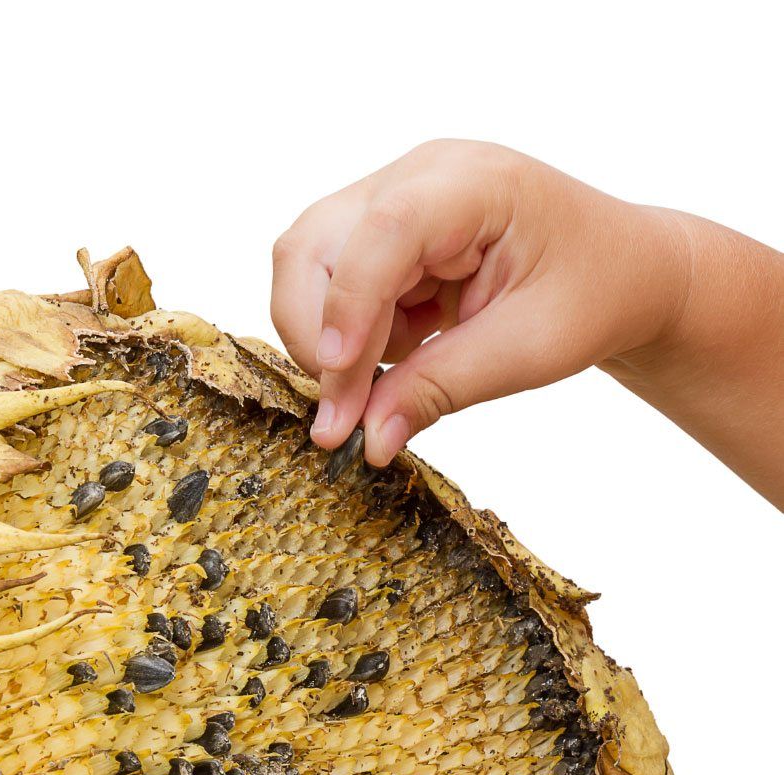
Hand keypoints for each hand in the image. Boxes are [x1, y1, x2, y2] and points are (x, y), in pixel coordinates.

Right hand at [270, 139, 686, 464]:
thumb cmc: (593, 295)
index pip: (381, 233)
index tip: (335, 382)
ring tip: (384, 385)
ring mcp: (392, 200)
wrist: (621, 270)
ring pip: (308, 268)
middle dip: (315, 335)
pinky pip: (330, 288)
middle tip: (343, 418)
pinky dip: (349, 338)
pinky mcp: (380, 235)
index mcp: (472, 185)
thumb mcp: (528, 352)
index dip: (346, 307)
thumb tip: (368, 442)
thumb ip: (441, 390)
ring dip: (328, 341)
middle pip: (313, 246)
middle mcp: (418, 177)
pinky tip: (402, 354)